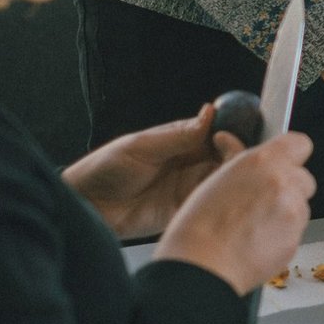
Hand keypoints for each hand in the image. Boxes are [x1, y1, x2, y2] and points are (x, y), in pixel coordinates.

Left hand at [63, 105, 225, 239]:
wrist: (87, 204)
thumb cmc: (104, 168)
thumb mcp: (141, 146)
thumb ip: (177, 135)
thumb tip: (209, 113)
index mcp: (181, 140)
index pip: (217, 132)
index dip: (230, 132)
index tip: (231, 136)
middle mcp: (189, 163)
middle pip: (226, 157)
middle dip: (236, 156)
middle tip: (232, 159)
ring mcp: (187, 188)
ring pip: (222, 181)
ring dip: (230, 180)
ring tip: (228, 180)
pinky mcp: (183, 210)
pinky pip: (208, 206)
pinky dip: (218, 203)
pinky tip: (220, 200)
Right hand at [154, 132, 315, 294]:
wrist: (202, 266)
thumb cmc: (199, 226)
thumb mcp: (213, 180)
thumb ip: (236, 160)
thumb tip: (229, 141)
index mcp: (263, 161)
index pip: (299, 143)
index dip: (290, 153)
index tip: (281, 160)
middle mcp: (284, 183)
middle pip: (303, 177)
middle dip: (288, 186)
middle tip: (261, 198)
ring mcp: (293, 212)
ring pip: (301, 205)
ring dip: (286, 211)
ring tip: (254, 224)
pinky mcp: (295, 239)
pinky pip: (296, 230)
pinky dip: (282, 233)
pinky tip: (256, 240)